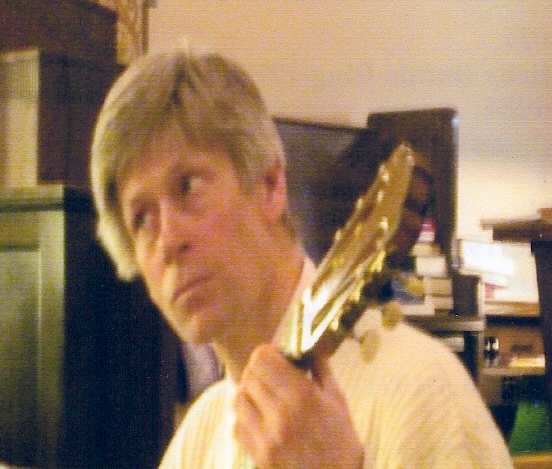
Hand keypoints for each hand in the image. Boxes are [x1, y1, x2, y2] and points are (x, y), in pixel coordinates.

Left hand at [233, 344, 363, 468]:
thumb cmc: (341, 443)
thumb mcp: (338, 401)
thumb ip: (320, 370)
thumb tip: (306, 347)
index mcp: (303, 396)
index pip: (262, 359)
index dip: (268, 354)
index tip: (278, 359)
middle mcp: (280, 414)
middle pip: (249, 376)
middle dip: (259, 373)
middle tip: (272, 379)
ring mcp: (265, 437)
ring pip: (238, 399)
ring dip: (249, 394)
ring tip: (264, 399)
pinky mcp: (257, 455)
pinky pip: (237, 425)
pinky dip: (245, 418)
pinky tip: (261, 420)